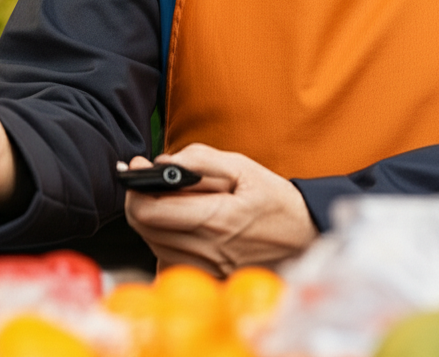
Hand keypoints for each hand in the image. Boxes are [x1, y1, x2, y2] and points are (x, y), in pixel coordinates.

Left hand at [124, 143, 317, 276]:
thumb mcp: (242, 166)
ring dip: (151, 218)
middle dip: (139, 198)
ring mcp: (207, 270)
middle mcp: (208, 251)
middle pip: (144, 228)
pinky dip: (164, 238)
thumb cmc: (273, 198)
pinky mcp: (207, 278)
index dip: (135, 188)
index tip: (136, 167)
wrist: (303, 235)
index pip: (150, 212)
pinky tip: (181, 223)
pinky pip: (168, 258)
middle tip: (150, 178)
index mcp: (217, 220)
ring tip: (171, 198)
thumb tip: (161, 162)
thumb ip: (199, 159)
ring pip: (152, 244)